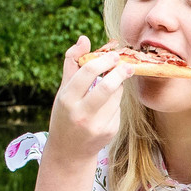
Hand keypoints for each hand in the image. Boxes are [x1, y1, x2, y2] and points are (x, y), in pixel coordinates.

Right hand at [46, 35, 130, 164]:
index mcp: (67, 98)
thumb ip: (72, 64)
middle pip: (108, 85)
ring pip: (116, 96)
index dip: (105, 60)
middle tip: (126, 64)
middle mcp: (81, 113)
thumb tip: (84, 38)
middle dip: (120, 71)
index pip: (88, 71)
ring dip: (118, 86)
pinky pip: (118, 109)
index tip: (114, 55)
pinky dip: (115, 103)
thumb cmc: (65, 115)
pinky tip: (105, 110)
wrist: (69, 151)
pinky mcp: (110, 131)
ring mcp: (97, 125)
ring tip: (111, 86)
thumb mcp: (63, 91)